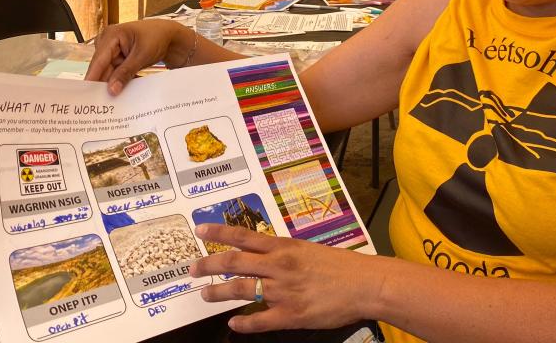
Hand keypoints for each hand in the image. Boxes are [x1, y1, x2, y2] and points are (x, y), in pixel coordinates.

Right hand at [85, 20, 190, 94]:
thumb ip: (126, 72)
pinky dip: (117, 81)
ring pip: (108, 72)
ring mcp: (112, 50)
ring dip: (110, 84)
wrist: (169, 36)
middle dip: (100, 84)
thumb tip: (111, 90)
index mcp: (111, 35)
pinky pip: (115, 72)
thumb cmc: (157, 38)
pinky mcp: (118, 58)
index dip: (92, 77)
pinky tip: (118, 94)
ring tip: (106, 103)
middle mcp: (108, 42)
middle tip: (96, 104)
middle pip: (101, 67)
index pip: (99, 59)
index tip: (85, 93)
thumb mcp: (142, 55)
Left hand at [190, 224, 375, 333]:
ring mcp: (283, 291)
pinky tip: (233, 323)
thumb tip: (261, 253)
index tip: (199, 230)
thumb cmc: (339, 266)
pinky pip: (259, 321)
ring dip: (218, 293)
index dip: (218, 233)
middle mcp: (278, 266)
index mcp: (283, 247)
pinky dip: (243, 323)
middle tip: (192, 269)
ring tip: (205, 295)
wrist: (364, 284)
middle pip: (233, 262)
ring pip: (241, 290)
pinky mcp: (291, 315)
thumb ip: (283, 252)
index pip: (243, 236)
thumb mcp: (307, 249)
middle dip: (208, 265)